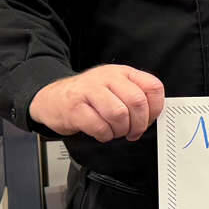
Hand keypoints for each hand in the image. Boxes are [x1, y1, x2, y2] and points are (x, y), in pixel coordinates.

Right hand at [29, 65, 165, 141]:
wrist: (52, 98)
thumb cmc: (87, 97)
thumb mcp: (114, 88)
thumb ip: (134, 96)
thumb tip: (153, 117)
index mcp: (122, 73)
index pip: (153, 87)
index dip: (155, 109)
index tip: (148, 120)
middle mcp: (107, 77)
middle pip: (137, 102)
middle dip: (139, 124)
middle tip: (132, 132)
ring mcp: (89, 90)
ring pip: (119, 114)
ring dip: (120, 131)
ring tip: (115, 132)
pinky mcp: (75, 106)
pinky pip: (99, 126)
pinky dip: (104, 135)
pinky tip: (101, 133)